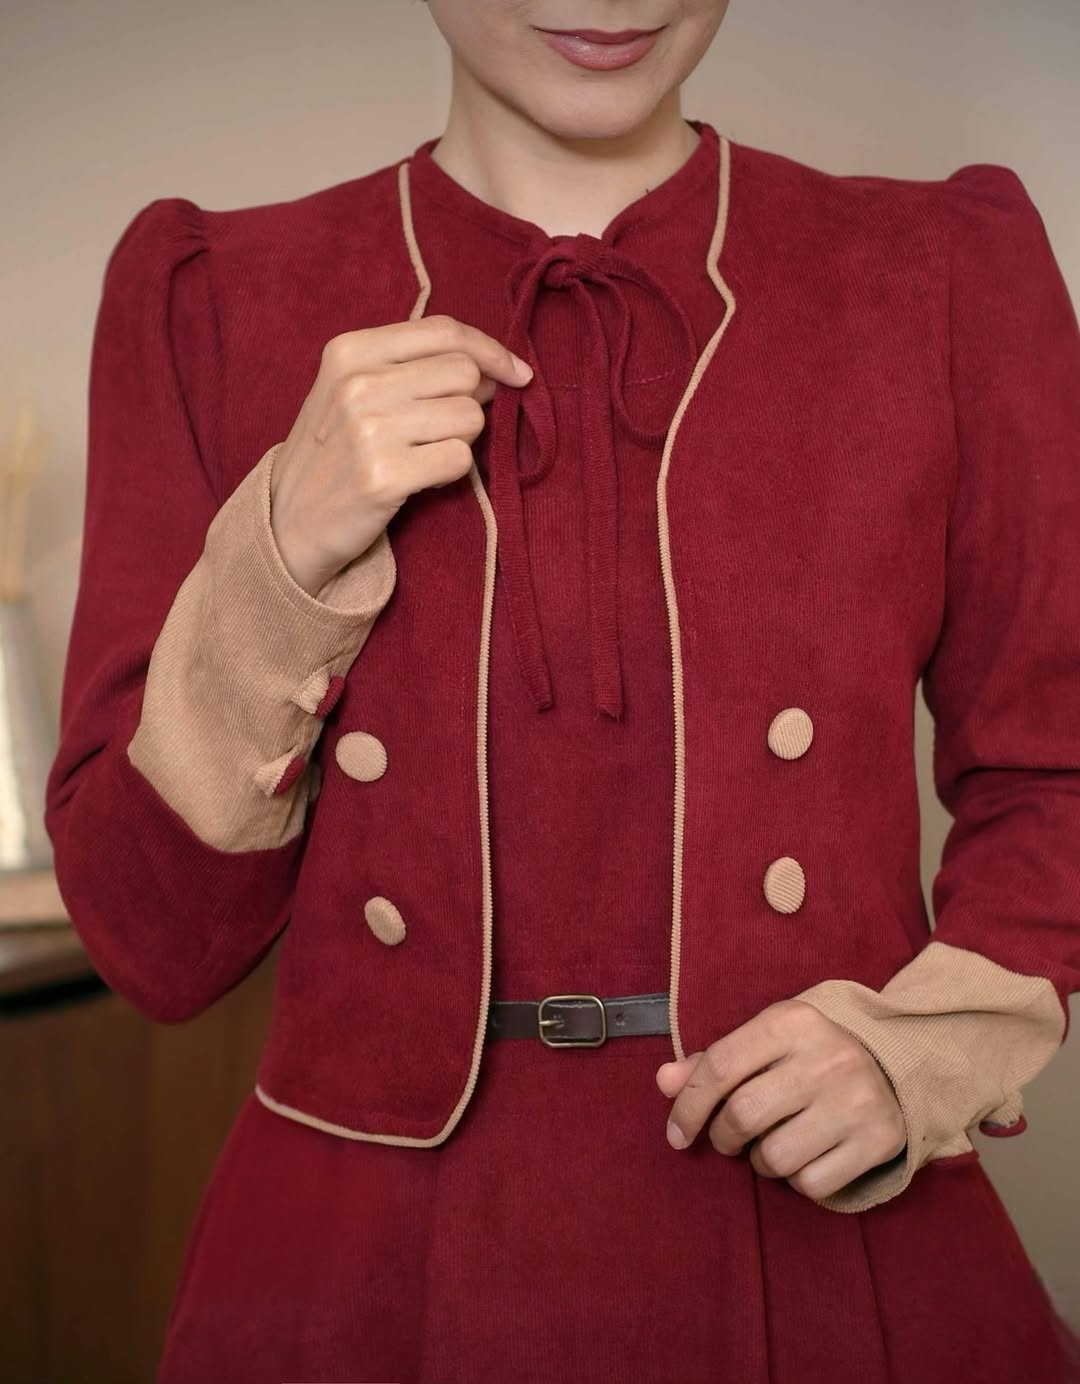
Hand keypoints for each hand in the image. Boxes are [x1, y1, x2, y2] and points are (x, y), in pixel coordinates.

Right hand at [269, 315, 533, 595]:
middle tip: (444, 429)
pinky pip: (459, 460)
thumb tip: (494, 369)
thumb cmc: (333, 454)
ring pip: (470, 417)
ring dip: (461, 442)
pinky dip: (450, 474)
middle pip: (465, 374)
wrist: (288, 523)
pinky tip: (419, 480)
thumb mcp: (349, 390)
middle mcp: (358, 384)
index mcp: (349, 351)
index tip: (517, 372)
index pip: (445, 332)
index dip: (492, 350)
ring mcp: (369, 431)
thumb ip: (410, 367)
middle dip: (471, 403)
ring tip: (424, 456)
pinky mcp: (385, 477)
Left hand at [654, 999, 906, 1201]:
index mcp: (790, 1022)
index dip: (688, 1106)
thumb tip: (664, 1081)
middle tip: (729, 1139)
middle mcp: (826, 1057)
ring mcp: (856, 1100)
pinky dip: (797, 1180)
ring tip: (772, 1144)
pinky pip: (811, 1184)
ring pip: (774, 1157)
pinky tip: (806, 1155)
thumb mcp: (764, 1041)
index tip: (676, 1134)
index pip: (719, 1066)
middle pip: (743, 1116)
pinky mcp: (879, 1139)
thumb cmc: (809, 1054)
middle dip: (724, 1137)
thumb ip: (712, 1062)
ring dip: (760, 1162)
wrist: (893, 1064)